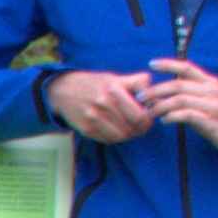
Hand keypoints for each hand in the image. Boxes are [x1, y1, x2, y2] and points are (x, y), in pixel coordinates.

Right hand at [41, 68, 157, 145]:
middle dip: (142, 128)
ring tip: (130, 128)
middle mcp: (103, 103)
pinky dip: (116, 137)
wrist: (62, 90)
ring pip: (122, 135)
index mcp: (114, 88)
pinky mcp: (86, 129)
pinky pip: (108, 140)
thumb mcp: (114, 77)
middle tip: (143, 126)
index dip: (149, 118)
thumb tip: (154, 94)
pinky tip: (116, 130)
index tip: (149, 116)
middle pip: (133, 126)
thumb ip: (136, 82)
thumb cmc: (93, 83)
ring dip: (129, 134)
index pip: (140, 114)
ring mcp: (94, 118)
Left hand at [143, 59, 217, 157]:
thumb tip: (161, 93)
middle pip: (178, 85)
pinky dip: (173, 116)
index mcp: (209, 82)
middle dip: (155, 90)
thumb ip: (189, 93)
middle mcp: (212, 90)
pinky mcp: (212, 121)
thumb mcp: (207, 100)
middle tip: (140, 97)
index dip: (168, 64)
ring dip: (160, 105)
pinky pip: (188, 115)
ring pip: (180, 99)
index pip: (187, 67)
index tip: (151, 64)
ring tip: (150, 112)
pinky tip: (164, 120)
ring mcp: (213, 105)